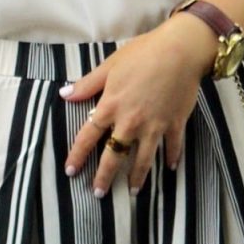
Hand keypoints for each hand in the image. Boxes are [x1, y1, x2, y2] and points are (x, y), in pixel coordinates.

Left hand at [60, 13, 218, 196]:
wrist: (179, 50)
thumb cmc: (143, 53)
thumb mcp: (110, 65)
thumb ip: (87, 84)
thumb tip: (64, 94)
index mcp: (111, 107)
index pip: (88, 137)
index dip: (77, 155)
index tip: (70, 171)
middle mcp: (130, 122)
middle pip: (113, 156)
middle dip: (104, 177)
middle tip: (98, 193)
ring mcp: (154, 126)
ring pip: (143, 159)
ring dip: (137, 177)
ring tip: (132, 192)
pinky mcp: (174, 124)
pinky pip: (172, 146)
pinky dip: (172, 158)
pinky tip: (171, 168)